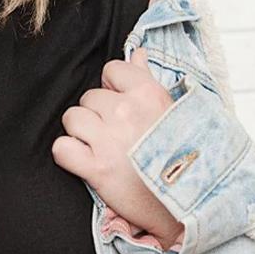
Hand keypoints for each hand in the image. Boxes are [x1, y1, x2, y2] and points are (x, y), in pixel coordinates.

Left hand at [52, 46, 183, 245]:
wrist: (193, 199)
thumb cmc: (183, 154)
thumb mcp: (173, 111)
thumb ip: (148, 81)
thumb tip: (137, 54)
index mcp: (148, 94)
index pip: (111, 71)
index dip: (111, 89)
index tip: (121, 107)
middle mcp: (127, 112)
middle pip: (88, 97)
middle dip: (96, 115)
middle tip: (114, 136)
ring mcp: (110, 139)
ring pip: (72, 118)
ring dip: (80, 133)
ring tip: (100, 148)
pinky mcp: (97, 168)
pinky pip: (61, 148)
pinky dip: (68, 155)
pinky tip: (85, 162)